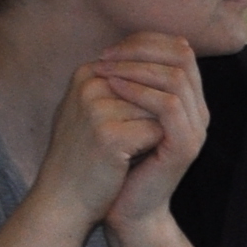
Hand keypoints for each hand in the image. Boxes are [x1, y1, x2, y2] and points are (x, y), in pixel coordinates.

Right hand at [36, 61, 168, 227]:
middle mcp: (90, 83)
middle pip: (157, 86)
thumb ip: (130, 79)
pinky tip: (123, 162)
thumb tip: (183, 46)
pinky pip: (157, 131)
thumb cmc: (86, 155)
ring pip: (161, 108)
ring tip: (120, 151)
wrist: (63, 200)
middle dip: (154, 115)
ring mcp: (97, 107)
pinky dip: (150, 148)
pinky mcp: (109, 134)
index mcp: (88, 72)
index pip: (149, 61)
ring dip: (153, 132)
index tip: (132, 123)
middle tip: (125, 141)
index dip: (156, 95)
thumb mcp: (101, 107)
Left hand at [89, 34, 208, 228]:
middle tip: (105, 57)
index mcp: (189, 100)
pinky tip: (114, 89)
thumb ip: (129, 86)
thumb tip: (113, 50)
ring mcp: (197, 128)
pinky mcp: (185, 146)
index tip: (108, 51)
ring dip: (136, 69)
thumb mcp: (124, 117)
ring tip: (104, 71)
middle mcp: (199, 110)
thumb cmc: (119, 164)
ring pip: (176, 78)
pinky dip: (140, 92)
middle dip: (141, 50)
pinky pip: (169, 106)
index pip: (178, 50)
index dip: (144, 43)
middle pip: (183, 57)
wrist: (124, 209)